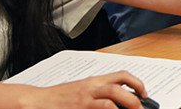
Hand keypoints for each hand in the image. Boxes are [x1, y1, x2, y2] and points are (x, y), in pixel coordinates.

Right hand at [18, 71, 147, 108]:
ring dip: (126, 104)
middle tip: (141, 107)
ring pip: (111, 97)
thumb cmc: (59, 98)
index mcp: (94, 81)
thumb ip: (98, 93)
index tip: (144, 93)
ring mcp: (84, 99)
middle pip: (119, 85)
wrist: (37, 102)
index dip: (136, 83)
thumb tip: (118, 101)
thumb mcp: (81, 90)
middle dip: (134, 96)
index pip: (120, 75)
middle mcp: (91, 87)